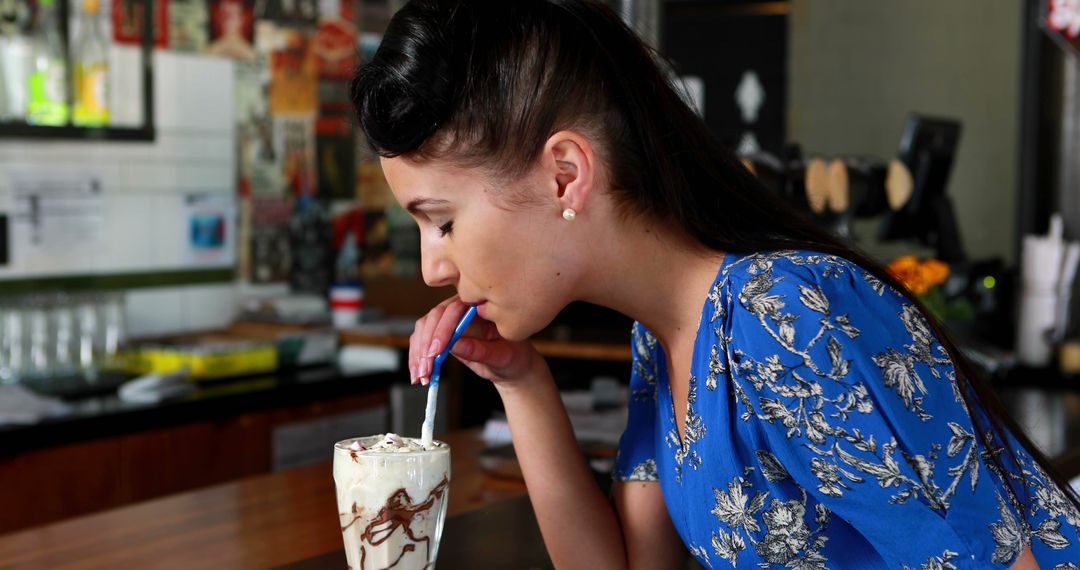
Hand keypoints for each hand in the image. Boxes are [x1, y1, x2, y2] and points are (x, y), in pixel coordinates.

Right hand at [409, 296, 542, 386]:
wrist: (511, 365)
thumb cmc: (513, 357)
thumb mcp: (503, 357)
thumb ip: (481, 351)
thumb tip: (456, 346)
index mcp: (480, 307)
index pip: (455, 310)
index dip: (443, 329)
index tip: (437, 351)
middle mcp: (462, 309)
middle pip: (435, 317)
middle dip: (427, 344)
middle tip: (427, 368)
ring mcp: (449, 320)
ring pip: (424, 328)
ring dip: (418, 352)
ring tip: (421, 375)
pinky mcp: (440, 334)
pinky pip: (422, 340)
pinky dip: (416, 357)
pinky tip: (417, 373)